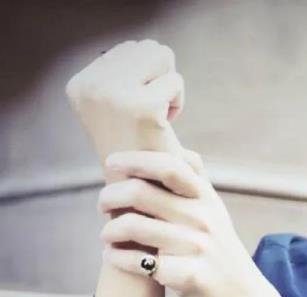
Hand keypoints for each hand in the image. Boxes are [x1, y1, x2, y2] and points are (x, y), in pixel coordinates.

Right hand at [66, 39, 184, 182]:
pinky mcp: (143, 106)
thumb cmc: (137, 147)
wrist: (143, 189)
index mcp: (79, 84)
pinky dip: (177, 102)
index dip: (143, 77)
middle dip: (158, 77)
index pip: (129, 48)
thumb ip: (126, 74)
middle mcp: (91, 86)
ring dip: (168, 87)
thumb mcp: (118, 105)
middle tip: (151, 113)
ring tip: (156, 118)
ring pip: (162, 57)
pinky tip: (164, 126)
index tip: (136, 110)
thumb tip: (153, 49)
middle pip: (148, 48)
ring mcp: (114, 95)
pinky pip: (175, 81)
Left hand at [97, 150, 268, 296]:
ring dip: (108, 231)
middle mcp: (203, 219)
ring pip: (132, 226)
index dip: (135, 159)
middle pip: (140, 193)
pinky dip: (116, 259)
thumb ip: (196, 182)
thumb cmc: (219, 251)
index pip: (169, 167)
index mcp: (207, 199)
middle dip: (109, 196)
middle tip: (103, 206)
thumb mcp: (216, 212)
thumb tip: (180, 148)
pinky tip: (114, 257)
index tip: (112, 162)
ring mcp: (196, 247)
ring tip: (107, 236)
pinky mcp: (188, 276)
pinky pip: (137, 262)